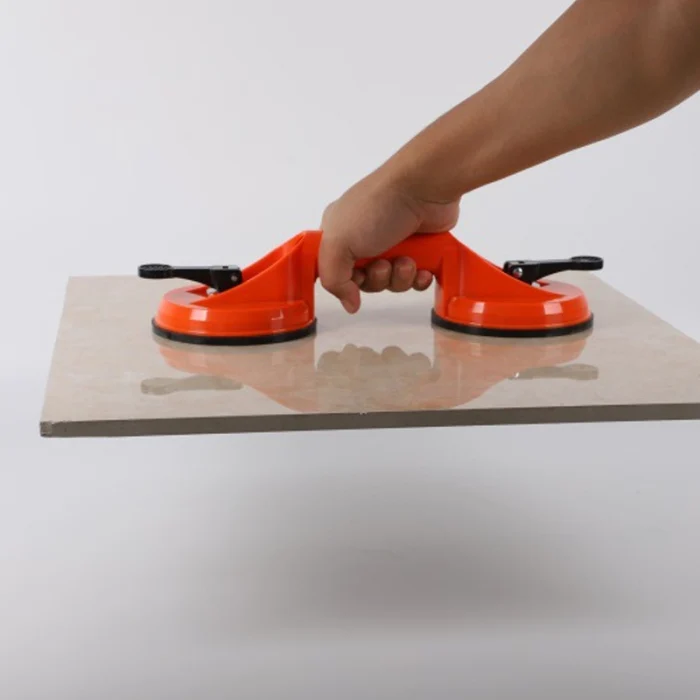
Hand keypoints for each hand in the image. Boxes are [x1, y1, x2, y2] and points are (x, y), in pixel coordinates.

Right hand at [318, 169, 459, 312]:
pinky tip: (423, 268)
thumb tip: (349, 303)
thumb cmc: (377, 207)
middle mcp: (364, 240)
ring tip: (407, 261)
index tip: (355, 277)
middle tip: (385, 264)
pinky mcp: (419, 249)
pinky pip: (415, 279)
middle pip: (365, 282)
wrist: (424, 189)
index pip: (334, 271)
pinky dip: (419, 277)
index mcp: (339, 234)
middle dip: (377, 279)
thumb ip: (332, 279)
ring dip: (400, 277)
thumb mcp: (338, 242)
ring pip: (391, 282)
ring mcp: (393, 244)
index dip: (345, 281)